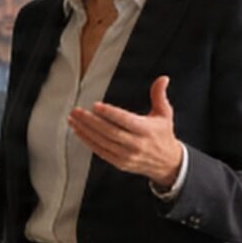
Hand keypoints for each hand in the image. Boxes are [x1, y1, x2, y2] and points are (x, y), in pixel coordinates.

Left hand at [68, 75, 184, 190]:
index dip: (110, 113)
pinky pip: (100, 151)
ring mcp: (127, 155)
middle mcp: (136, 144)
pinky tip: (78, 131)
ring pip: (102, 142)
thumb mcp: (165, 114)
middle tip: (77, 111)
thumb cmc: (163, 134)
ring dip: (86, 130)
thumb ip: (160, 95)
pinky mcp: (120, 163)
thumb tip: (163, 78)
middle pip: (110, 132)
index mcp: (146, 130)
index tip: (96, 105)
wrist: (168, 163)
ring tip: (73, 119)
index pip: (126, 121)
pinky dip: (88, 141)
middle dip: (91, 121)